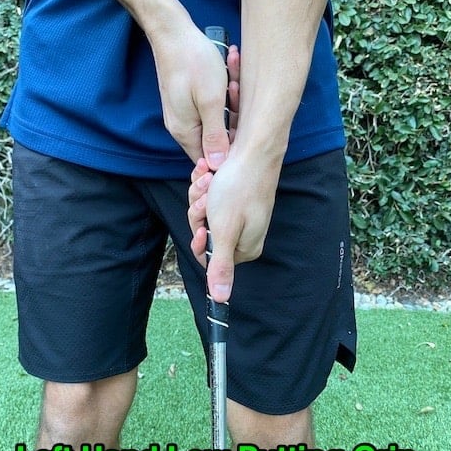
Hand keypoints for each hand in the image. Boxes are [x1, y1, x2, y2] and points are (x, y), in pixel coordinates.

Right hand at [149, 29, 238, 169]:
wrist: (172, 33)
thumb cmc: (193, 63)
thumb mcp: (210, 102)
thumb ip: (215, 136)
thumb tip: (218, 165)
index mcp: (185, 132)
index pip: (208, 160)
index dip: (229, 153)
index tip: (244, 133)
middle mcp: (181, 127)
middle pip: (214, 140)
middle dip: (232, 121)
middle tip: (237, 93)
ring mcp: (183, 114)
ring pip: (215, 120)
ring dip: (229, 103)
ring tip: (232, 79)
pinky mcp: (186, 101)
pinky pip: (209, 107)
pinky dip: (221, 94)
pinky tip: (228, 73)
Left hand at [188, 150, 281, 301]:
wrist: (251, 149)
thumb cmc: (240, 188)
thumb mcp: (224, 231)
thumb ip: (221, 267)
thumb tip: (220, 300)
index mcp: (245, 247)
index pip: (209, 256)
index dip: (200, 238)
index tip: (203, 224)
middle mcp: (243, 233)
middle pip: (204, 232)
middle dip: (199, 212)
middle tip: (208, 198)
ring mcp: (238, 213)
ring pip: (204, 212)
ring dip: (201, 194)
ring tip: (211, 180)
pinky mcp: (233, 195)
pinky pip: (209, 195)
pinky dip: (205, 183)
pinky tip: (210, 172)